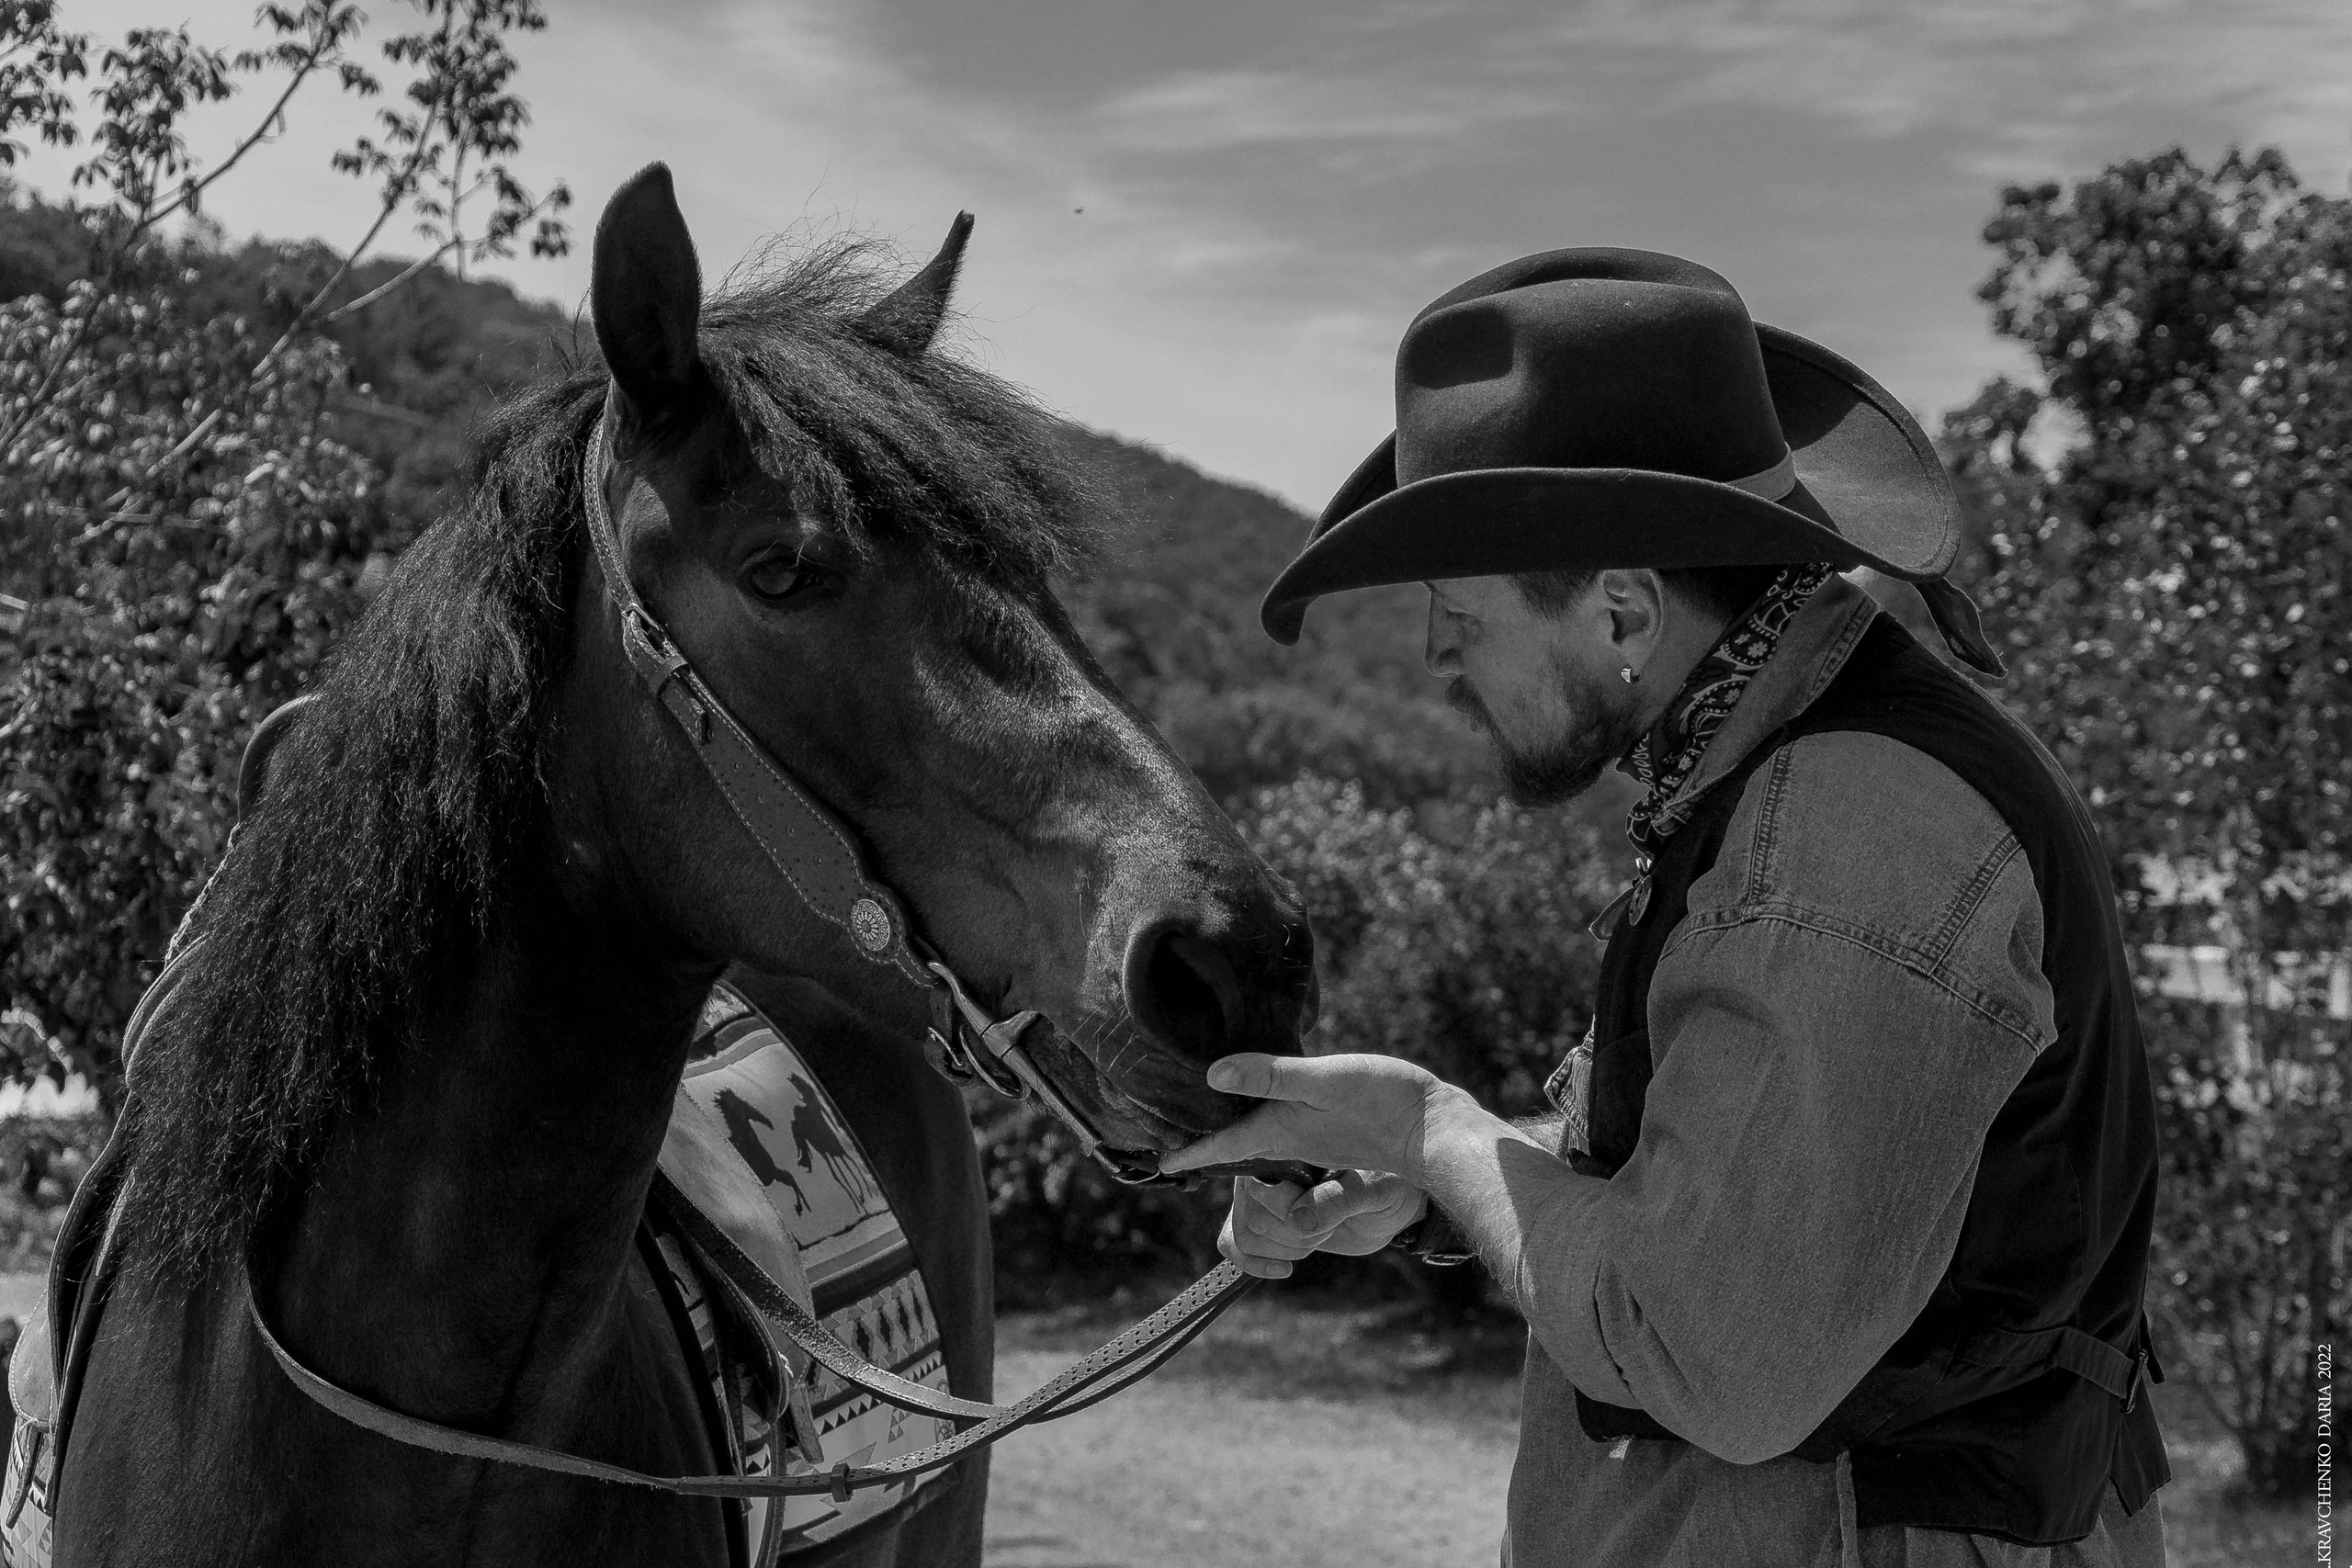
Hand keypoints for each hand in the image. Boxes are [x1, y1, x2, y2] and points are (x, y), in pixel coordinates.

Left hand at [1162, 1052, 1451, 1179]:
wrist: (1435, 1128)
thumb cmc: (1382, 1101)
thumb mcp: (1323, 1083)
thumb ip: (1272, 1077)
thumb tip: (1213, 1073)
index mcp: (1279, 1130)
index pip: (1224, 1145)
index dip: (1192, 1152)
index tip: (1161, 1163)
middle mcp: (1290, 1139)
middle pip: (1237, 1145)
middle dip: (1206, 1143)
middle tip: (1174, 1133)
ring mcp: (1311, 1136)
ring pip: (1260, 1138)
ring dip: (1233, 1131)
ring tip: (1210, 1117)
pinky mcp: (1331, 1127)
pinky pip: (1286, 1128)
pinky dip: (1266, 1118)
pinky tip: (1267, 1103)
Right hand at [1219, 1171, 1427, 1279]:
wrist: (1390, 1205)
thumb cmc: (1386, 1183)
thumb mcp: (1372, 1188)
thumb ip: (1339, 1198)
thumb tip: (1298, 1220)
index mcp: (1287, 1141)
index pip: (1259, 1179)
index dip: (1284, 1206)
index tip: (1319, 1217)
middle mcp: (1263, 1163)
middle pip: (1253, 1214)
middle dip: (1296, 1233)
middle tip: (1332, 1223)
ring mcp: (1258, 1193)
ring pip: (1247, 1235)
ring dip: (1290, 1247)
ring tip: (1322, 1232)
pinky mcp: (1260, 1219)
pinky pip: (1233, 1244)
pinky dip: (1254, 1264)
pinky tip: (1284, 1270)